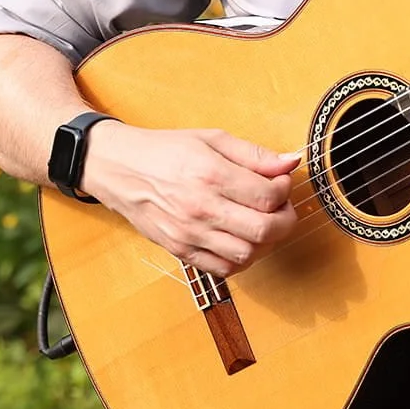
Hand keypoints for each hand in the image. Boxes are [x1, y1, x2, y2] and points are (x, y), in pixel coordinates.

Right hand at [83, 124, 301, 276]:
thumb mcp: (211, 139)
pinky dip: (242, 258)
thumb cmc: (165, 151)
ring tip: (261, 222)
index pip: (268, 196)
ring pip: (248, 254)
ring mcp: (190, 234)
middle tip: (281, 207)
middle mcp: (201, 208)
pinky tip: (241, 238)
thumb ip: (254, 153)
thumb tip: (290, 162)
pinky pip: (224, 269)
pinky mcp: (180, 251)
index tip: (280, 183)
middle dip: (285, 219)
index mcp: (211, 174)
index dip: (285, 191)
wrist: (120, 169)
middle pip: (264, 229)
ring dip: (266, 242)